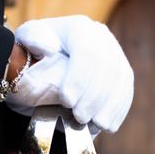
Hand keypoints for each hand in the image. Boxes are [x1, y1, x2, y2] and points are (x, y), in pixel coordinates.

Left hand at [7, 15, 133, 132]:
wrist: (50, 61)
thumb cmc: (36, 53)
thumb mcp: (28, 41)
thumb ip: (33, 40)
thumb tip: (50, 47)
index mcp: (79, 28)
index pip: (86, 51)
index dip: (79, 78)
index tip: (67, 101)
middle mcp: (102, 38)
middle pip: (106, 67)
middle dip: (94, 96)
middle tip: (80, 117)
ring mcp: (116, 54)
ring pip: (121, 79)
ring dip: (110, 106)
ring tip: (96, 124)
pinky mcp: (123, 72)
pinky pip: (127, 91)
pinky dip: (119, 110)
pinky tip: (108, 125)